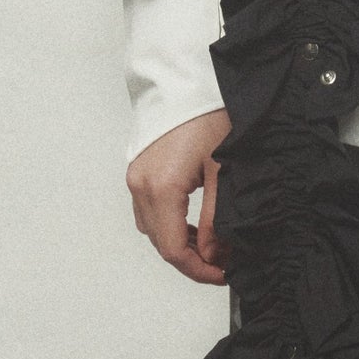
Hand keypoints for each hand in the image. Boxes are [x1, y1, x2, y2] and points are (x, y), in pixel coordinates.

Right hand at [126, 107, 232, 284]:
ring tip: (211, 246)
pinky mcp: (138, 172)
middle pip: (161, 244)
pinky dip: (169, 226)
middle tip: (222, 264)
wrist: (187, 83)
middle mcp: (141, 185)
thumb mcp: (222, 172)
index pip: (174, 249)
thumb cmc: (208, 117)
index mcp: (162, 188)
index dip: (198, 270)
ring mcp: (136, 178)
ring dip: (179, 244)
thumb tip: (213, 254)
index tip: (222, 275)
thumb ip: (216, 219)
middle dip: (191, 260)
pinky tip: (192, 225)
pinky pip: (149, 212)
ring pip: (153, 230)